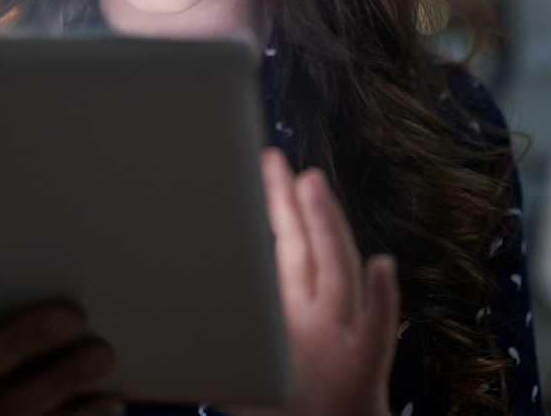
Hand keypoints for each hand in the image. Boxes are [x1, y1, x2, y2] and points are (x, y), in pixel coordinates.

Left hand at [231, 150, 397, 415]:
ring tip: (312, 187)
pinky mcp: (363, 371)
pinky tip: (382, 268)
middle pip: (309, 248)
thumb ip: (226, 326)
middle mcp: (321, 316)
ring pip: (338, 275)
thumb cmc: (290, 409)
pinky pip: (377, 333)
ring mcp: (343, 338)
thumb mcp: (251, 358)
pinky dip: (382, 300)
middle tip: (275, 159)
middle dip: (294, 201)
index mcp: (294, 311)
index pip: (285, 246)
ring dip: (326, 229)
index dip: (274, 205)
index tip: (260, 165)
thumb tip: (168, 300)